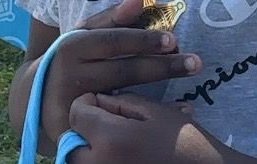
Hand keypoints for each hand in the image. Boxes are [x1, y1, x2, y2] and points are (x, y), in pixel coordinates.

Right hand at [39, 0, 201, 144]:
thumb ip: (112, 18)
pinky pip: (117, 126)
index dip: (143, 40)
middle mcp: (71, 77)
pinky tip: (173, 119)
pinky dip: (146, 122)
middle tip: (195, 63)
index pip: (112, 41)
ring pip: (121, 102)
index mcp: (72, 47)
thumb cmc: (70, 58)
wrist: (35, 97)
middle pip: (122, 72)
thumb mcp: (83, 34)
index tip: (173, 39)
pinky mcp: (76, 130)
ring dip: (159, 102)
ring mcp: (73, 106)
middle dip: (161, 67)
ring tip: (190, 100)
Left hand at [68, 93, 235, 163]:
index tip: (99, 99)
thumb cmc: (186, 142)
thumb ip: (120, 102)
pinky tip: (120, 154)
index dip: (86, 102)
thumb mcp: (155, 112)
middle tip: (102, 121)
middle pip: (70, 141)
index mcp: (110, 139)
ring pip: (78, 160)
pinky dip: (100, 159)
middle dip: (82, 128)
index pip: (77, 113)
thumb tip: (96, 99)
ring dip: (87, 147)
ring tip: (109, 138)